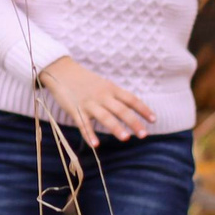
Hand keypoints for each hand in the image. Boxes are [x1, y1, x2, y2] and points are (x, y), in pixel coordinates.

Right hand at [38, 56, 155, 141]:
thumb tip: (130, 110)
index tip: (153, 120)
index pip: (131, 99)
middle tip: (144, 135)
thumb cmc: (84, 80)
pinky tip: (95, 144)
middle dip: (134, 122)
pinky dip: (89, 134)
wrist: (60, 70)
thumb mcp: (103, 84)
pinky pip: (83, 124)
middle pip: (121, 110)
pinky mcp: (75, 109)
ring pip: (105, 116)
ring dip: (116, 128)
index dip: (143, 109)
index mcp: (111, 89)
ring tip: (126, 138)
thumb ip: (115, 96)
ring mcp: (89, 103)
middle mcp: (102, 96)